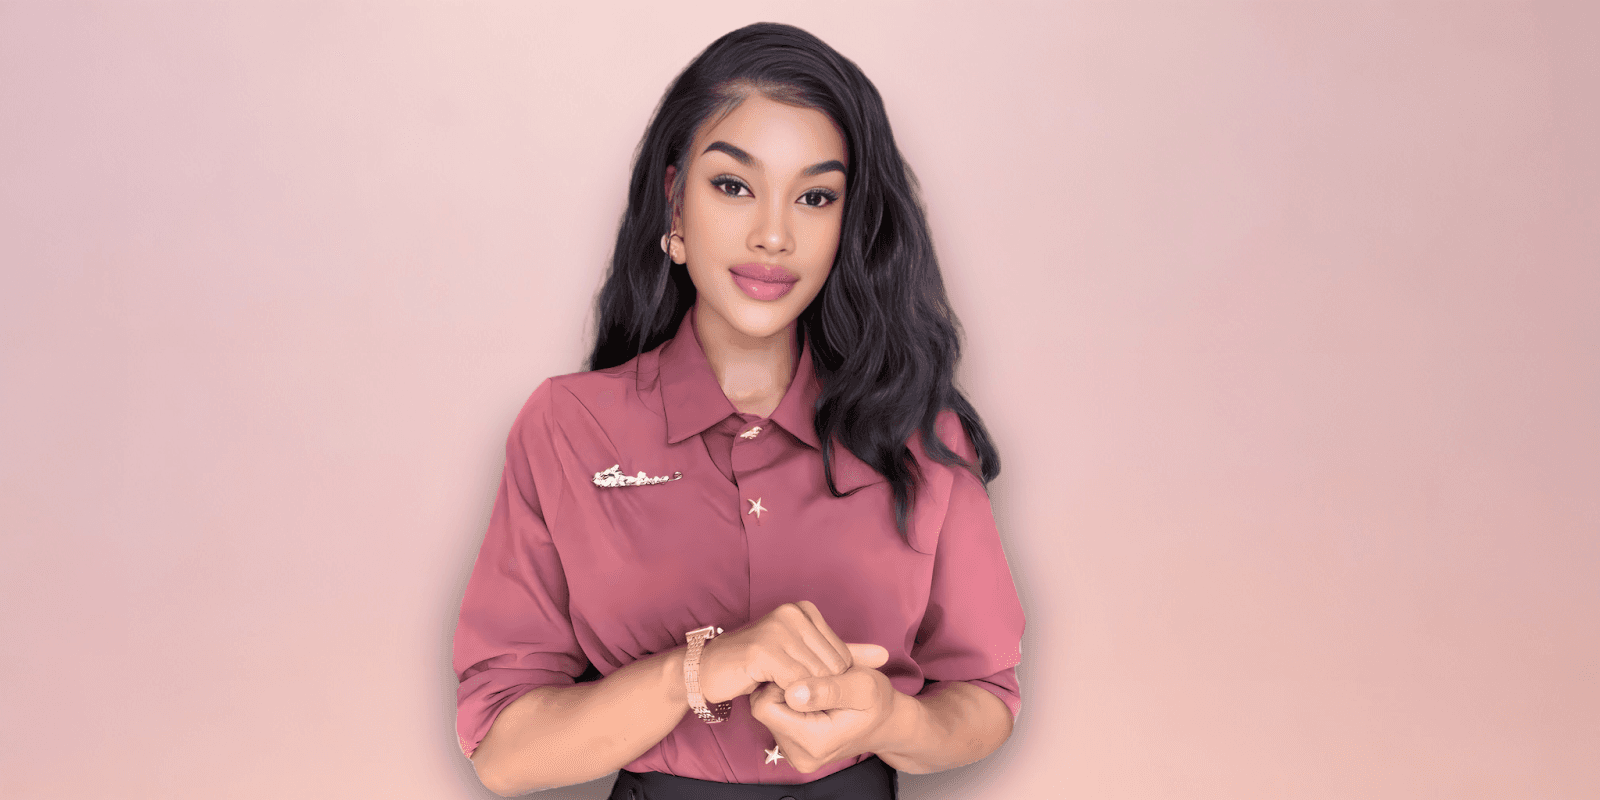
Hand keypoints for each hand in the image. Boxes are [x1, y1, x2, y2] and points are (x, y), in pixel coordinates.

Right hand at [696, 601, 887, 703]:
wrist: (709, 670)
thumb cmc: (757, 665)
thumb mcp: (805, 656)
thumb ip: (845, 655)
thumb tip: (885, 655)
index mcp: (805, 610)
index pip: (841, 657)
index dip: (826, 680)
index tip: (801, 681)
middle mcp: (793, 613)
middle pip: (831, 667)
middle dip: (815, 688)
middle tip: (789, 688)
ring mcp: (778, 628)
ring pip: (815, 678)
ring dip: (800, 694)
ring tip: (779, 688)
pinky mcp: (763, 649)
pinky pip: (796, 684)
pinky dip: (789, 697)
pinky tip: (773, 691)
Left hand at [749, 665, 901, 773]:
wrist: (886, 723)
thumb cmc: (877, 701)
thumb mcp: (863, 686)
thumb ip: (828, 689)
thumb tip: (792, 693)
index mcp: (813, 741)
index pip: (765, 706)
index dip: (780, 681)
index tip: (804, 670)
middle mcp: (798, 755)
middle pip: (763, 709)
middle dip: (782, 686)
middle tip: (810, 676)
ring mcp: (794, 754)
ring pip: (768, 712)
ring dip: (785, 694)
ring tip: (814, 686)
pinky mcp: (792, 748)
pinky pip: (776, 719)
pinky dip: (789, 703)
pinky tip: (810, 696)